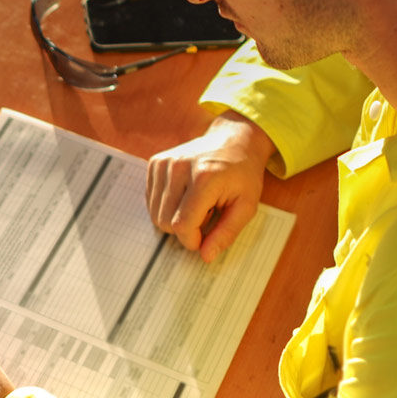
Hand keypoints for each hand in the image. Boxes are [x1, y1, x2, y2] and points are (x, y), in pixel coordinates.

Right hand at [146, 110, 274, 261]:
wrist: (234, 140)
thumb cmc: (242, 175)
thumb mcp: (246, 207)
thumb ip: (226, 233)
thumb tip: (205, 256)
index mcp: (205, 178)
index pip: (182, 224)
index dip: (192, 240)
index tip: (204, 238)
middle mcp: (179, 168)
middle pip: (165, 221)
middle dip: (184, 229)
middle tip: (205, 215)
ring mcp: (164, 163)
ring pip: (155, 213)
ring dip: (174, 217)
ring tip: (195, 204)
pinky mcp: (156, 162)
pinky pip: (150, 200)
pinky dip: (166, 206)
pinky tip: (184, 196)